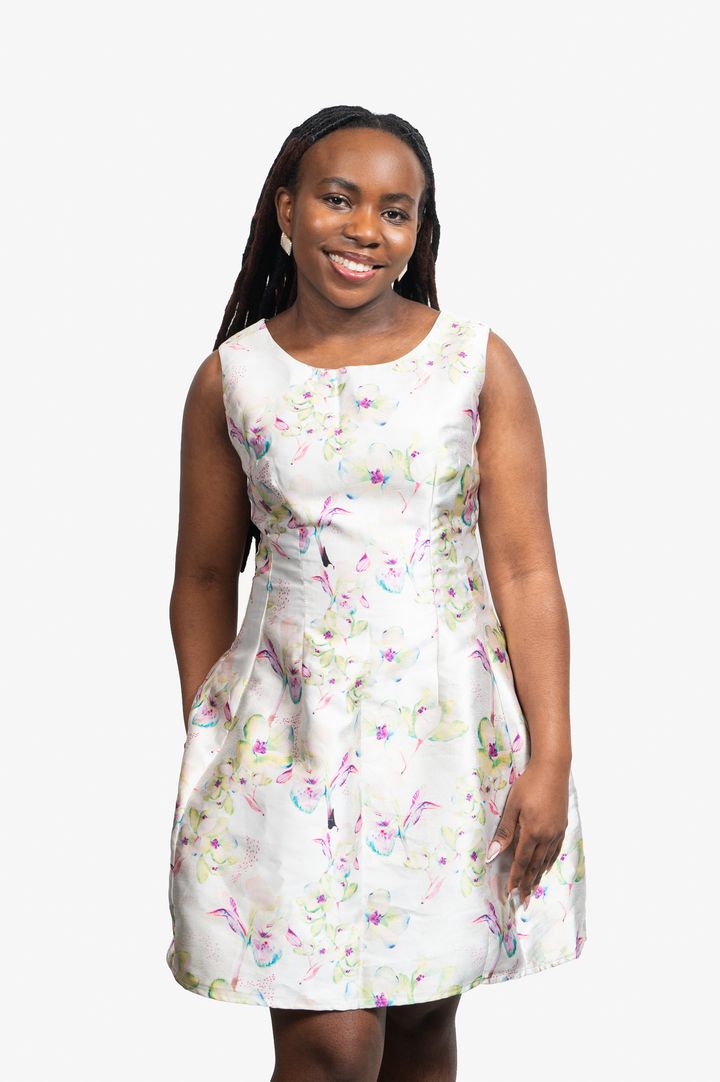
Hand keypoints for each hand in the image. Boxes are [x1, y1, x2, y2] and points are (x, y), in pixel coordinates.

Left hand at [485, 757, 569, 907]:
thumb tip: (494, 854)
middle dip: (528, 883)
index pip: (522, 862)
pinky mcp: (563, 826)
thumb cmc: (529, 784)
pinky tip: (545, 866)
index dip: (516, 878)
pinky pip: (555, 850)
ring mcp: (557, 832)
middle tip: (523, 899)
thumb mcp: (513, 806)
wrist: (553, 769)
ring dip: (538, 875)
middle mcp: (547, 836)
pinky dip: (548, 861)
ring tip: (533, 888)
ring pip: (546, 860)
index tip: (511, 892)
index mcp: (533, 832)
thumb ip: (504, 831)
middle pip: (535, 865)